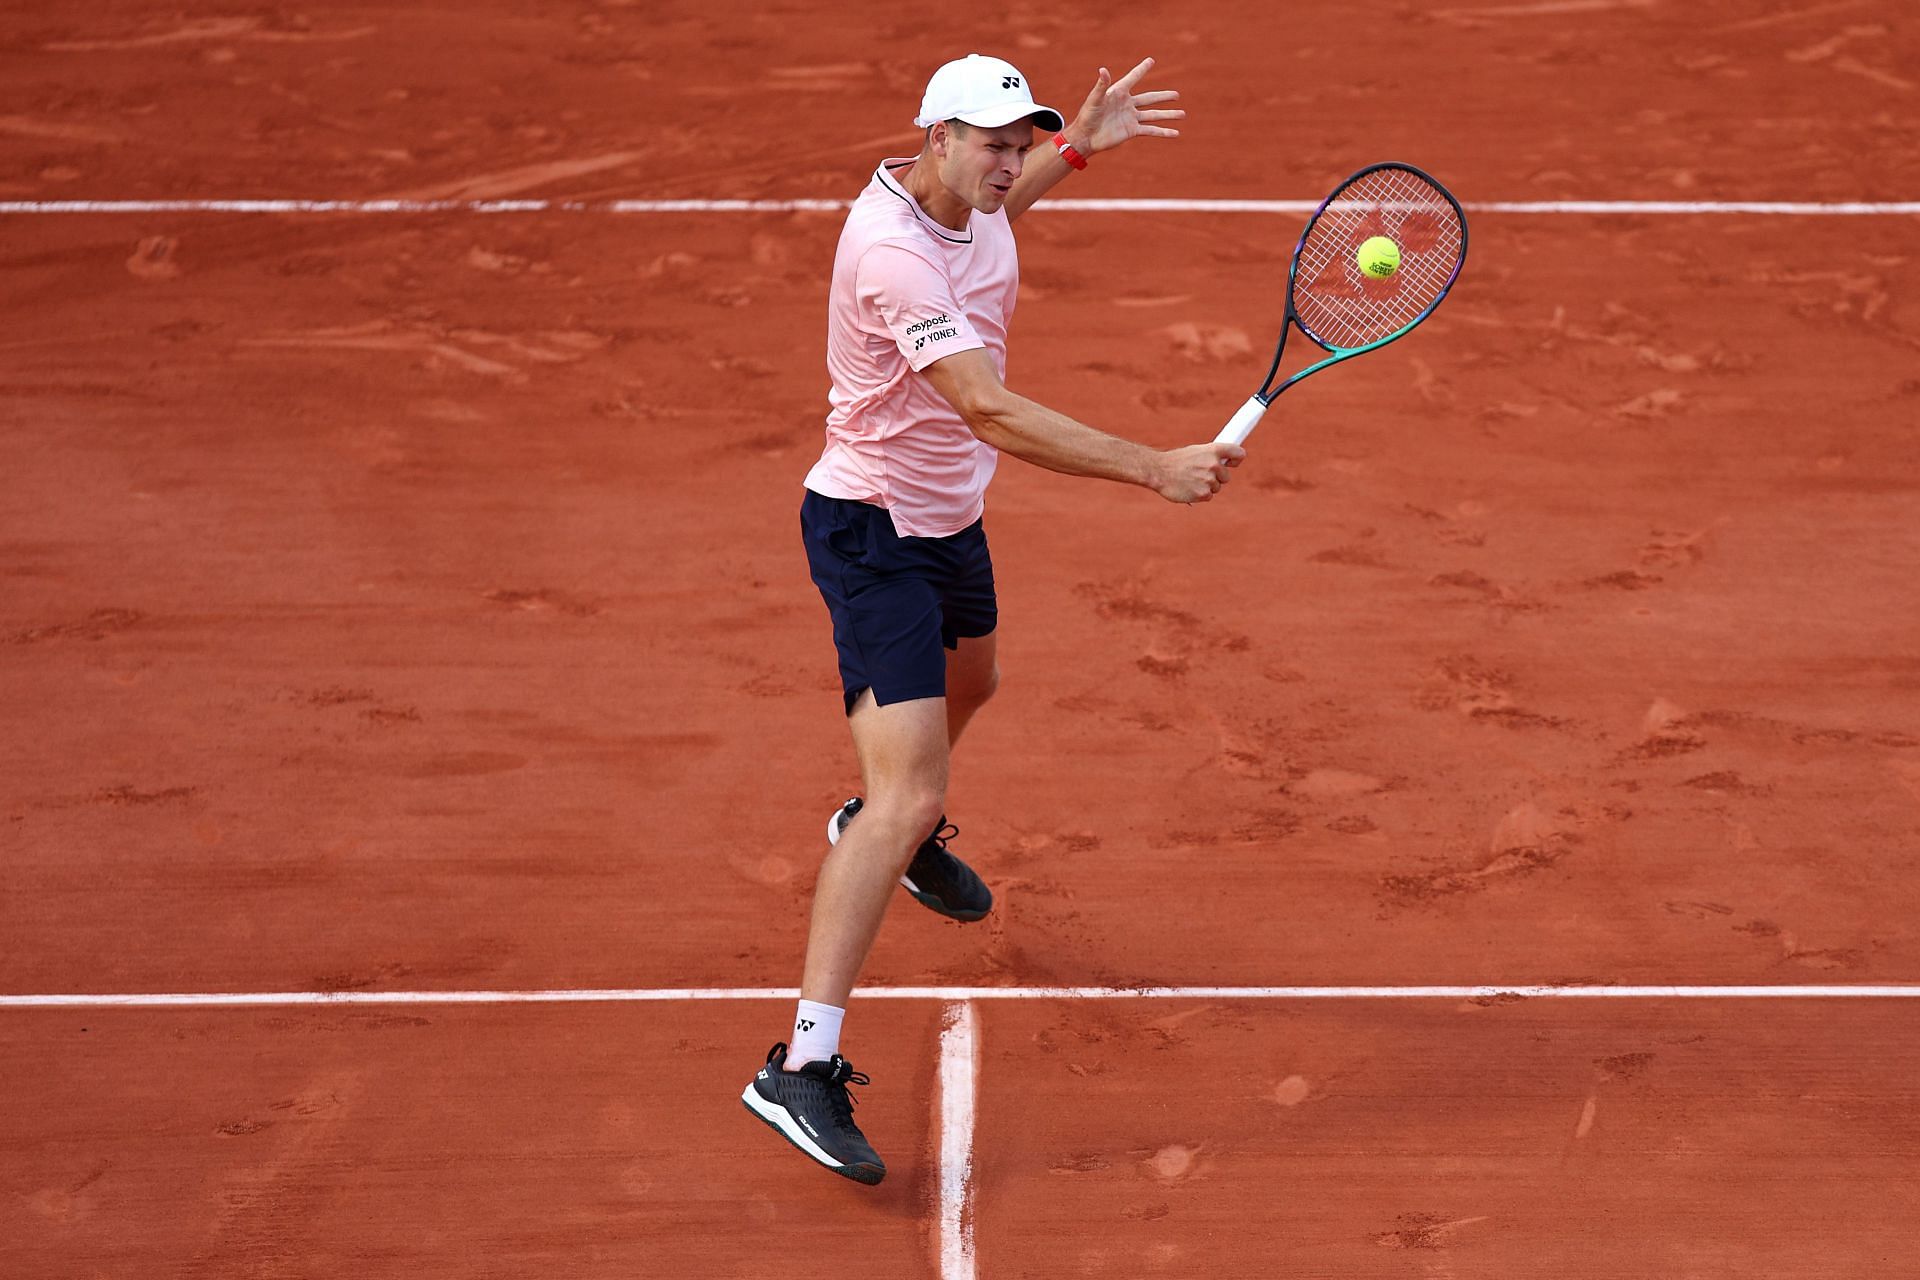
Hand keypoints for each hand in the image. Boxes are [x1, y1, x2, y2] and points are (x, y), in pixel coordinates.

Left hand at [1066, 56, 1183, 155]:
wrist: (1086, 137)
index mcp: (1119, 92)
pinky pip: (1151, 130)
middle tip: (1176, 95)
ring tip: (1183, 114)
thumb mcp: (1095, 99)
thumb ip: (1101, 85)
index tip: (1151, 60)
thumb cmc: (1087, 116)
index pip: (1134, 78)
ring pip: (1154, 115)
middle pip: (1150, 98)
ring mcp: (1131, 118)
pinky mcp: (1132, 130)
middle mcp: (1127, 104)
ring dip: (1168, 115)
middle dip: (1163, 96)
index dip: (1142, 69)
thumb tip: (1103, 69)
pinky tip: (1175, 133)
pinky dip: (1163, 132)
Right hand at [1150, 442, 1243, 503]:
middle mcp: (1214, 464)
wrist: (1158, 471)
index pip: (1238, 453)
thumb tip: (1224, 463)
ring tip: (1190, 481)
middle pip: (1226, 477)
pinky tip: (1188, 488)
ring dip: (1206, 487)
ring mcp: (1209, 480)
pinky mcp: (1204, 494)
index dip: (1237, 459)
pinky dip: (1200, 495)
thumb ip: (1211, 456)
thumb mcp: (1195, 451)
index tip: (1232, 463)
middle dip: (1216, 478)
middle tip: (1200, 474)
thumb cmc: (1175, 461)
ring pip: (1216, 488)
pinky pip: (1208, 496)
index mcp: (1213, 450)